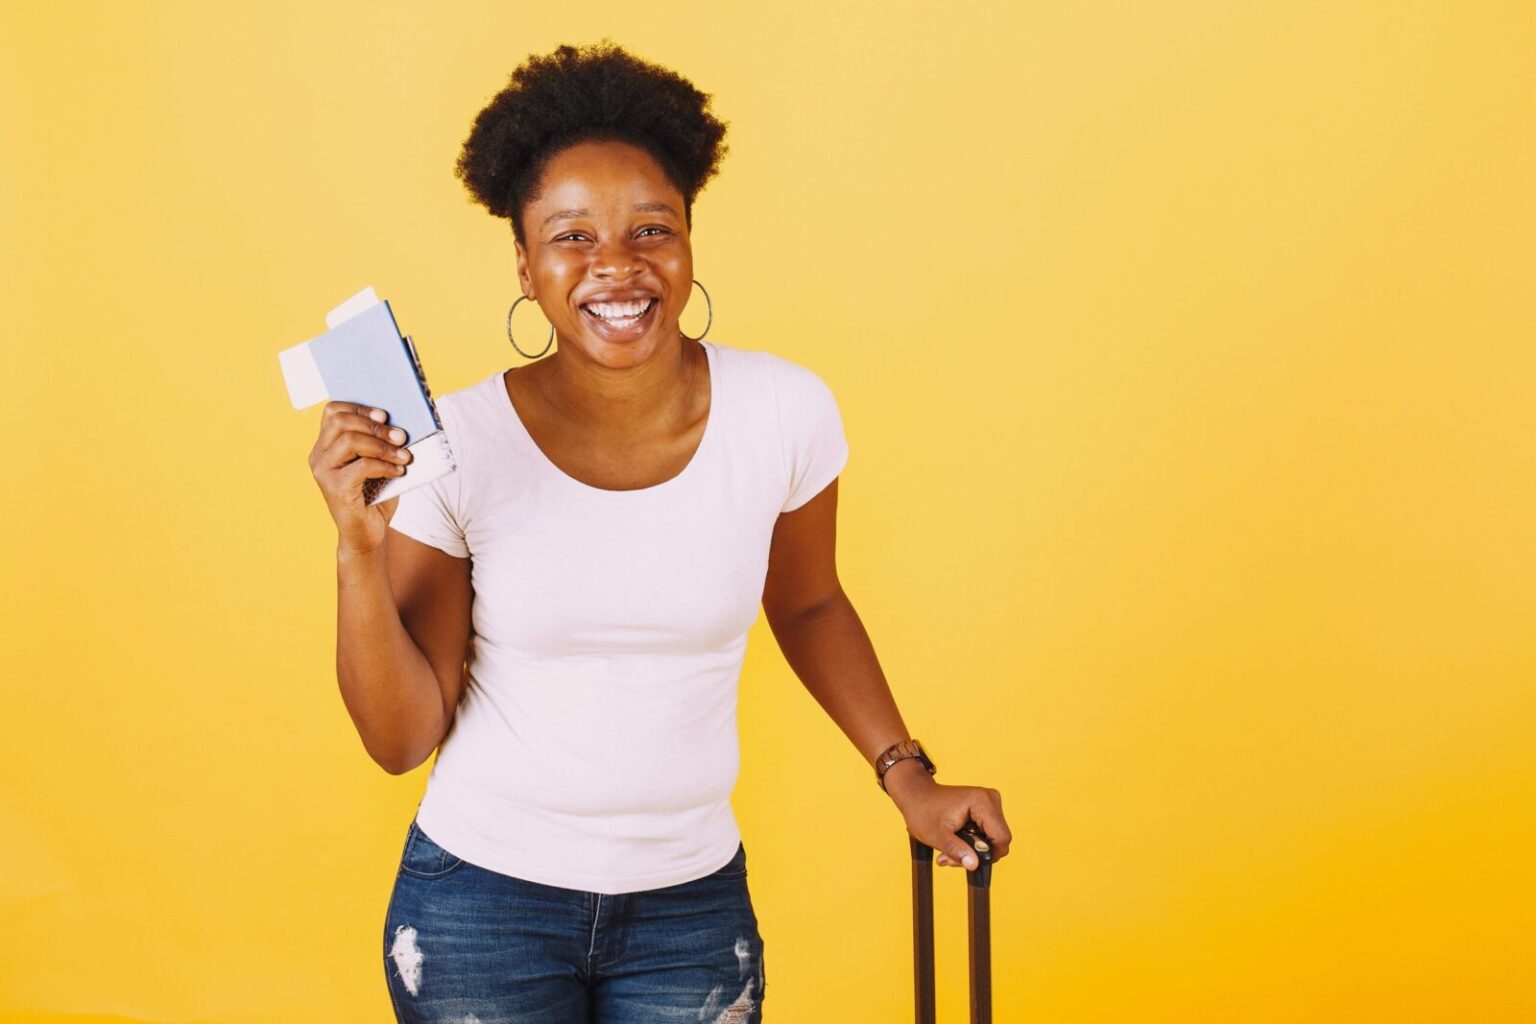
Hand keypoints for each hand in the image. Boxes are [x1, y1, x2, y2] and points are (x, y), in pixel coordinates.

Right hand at [308, 401, 409, 553]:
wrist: (367, 535)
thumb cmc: (374, 497)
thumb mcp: (377, 464)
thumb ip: (379, 443)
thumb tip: (401, 424)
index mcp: (326, 445)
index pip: (333, 412)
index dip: (359, 407)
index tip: (385, 415)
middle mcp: (319, 456)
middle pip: (340, 421)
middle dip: (374, 425)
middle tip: (401, 435)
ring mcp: (324, 472)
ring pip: (350, 441)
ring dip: (383, 446)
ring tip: (405, 455)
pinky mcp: (335, 489)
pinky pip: (362, 466)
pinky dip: (384, 465)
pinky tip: (398, 471)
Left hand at [885, 762, 1011, 869]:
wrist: (916, 795)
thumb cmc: (923, 811)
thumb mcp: (937, 835)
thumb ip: (957, 850)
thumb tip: (974, 865)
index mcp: (982, 802)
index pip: (1001, 838)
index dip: (987, 855)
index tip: (965, 859)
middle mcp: (991, 799)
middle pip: (998, 840)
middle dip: (976, 854)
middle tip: (951, 856)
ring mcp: (990, 802)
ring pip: (992, 839)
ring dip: (972, 850)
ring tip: (950, 850)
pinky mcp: (986, 808)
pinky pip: (988, 833)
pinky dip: (973, 843)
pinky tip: (956, 842)